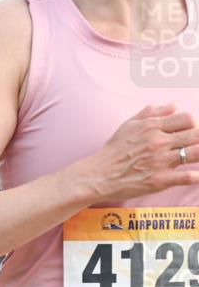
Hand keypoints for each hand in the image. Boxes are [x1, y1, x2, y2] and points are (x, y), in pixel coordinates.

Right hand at [74, 104, 198, 200]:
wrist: (97, 176)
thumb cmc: (112, 151)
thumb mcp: (128, 125)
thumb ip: (151, 113)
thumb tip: (172, 106)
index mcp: (152, 127)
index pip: (187, 119)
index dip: (193, 124)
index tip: (189, 132)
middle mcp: (159, 142)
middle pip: (196, 134)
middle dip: (198, 138)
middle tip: (193, 145)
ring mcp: (161, 161)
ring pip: (196, 153)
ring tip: (196, 156)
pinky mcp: (159, 180)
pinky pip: (186, 177)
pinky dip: (195, 176)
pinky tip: (197, 176)